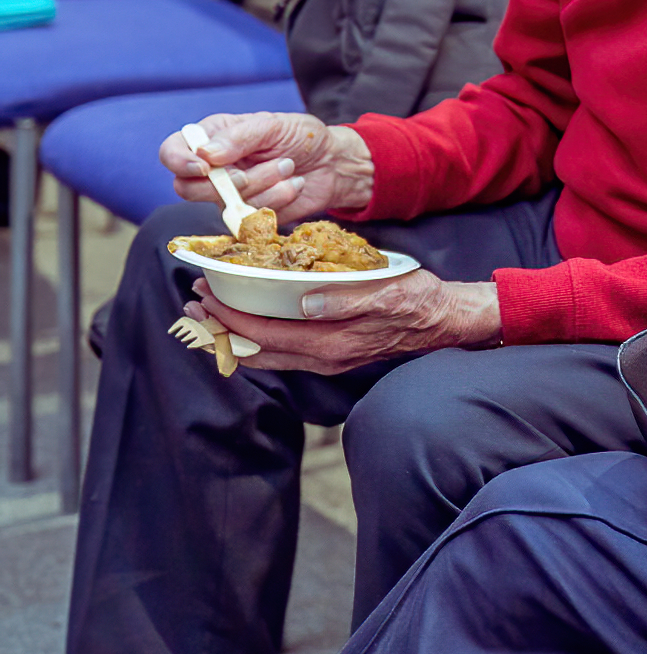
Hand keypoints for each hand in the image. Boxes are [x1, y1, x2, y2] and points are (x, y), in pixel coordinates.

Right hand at [159, 112, 374, 219]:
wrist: (331, 163)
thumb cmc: (301, 137)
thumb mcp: (273, 125)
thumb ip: (239, 136)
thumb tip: (205, 154)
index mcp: (211, 138)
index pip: (171, 152)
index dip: (180, 162)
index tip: (205, 167)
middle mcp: (212, 169)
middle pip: (189, 188)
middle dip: (235, 180)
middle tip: (276, 163)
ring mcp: (227, 195)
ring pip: (224, 203)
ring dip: (266, 185)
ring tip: (290, 167)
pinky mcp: (246, 215)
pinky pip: (248, 218)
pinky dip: (277, 201)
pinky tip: (294, 186)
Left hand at [186, 271, 499, 374]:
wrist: (446, 321)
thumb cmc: (420, 301)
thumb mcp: (389, 293)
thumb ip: (347, 299)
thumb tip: (304, 302)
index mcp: (331, 343)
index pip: (264, 333)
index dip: (229, 316)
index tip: (206, 294)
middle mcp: (323, 358)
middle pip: (256, 351)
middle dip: (219, 329)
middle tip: (193, 303)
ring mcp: (327, 360)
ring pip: (266, 355)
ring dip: (233, 336)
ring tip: (210, 314)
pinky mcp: (333, 353)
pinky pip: (282, 353)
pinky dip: (256, 339)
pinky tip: (251, 323)